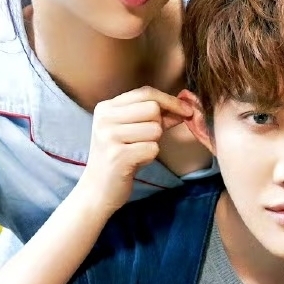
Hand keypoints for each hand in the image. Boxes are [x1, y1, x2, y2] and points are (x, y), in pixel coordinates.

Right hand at [77, 86, 192, 215]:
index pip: (145, 92)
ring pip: (154, 129)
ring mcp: (109, 136)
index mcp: (106, 108)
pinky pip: (152, 148)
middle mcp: (105, 118)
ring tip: (137, 152)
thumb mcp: (133, 132)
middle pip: (152, 108)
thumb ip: (157, 117)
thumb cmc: (118, 158)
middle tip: (145, 140)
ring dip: (153, 143)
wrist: (97, 190)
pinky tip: (135, 162)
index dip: (169, 100)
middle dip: (158, 125)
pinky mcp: (117, 156)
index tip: (186, 109)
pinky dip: (149, 157)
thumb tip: (186, 107)